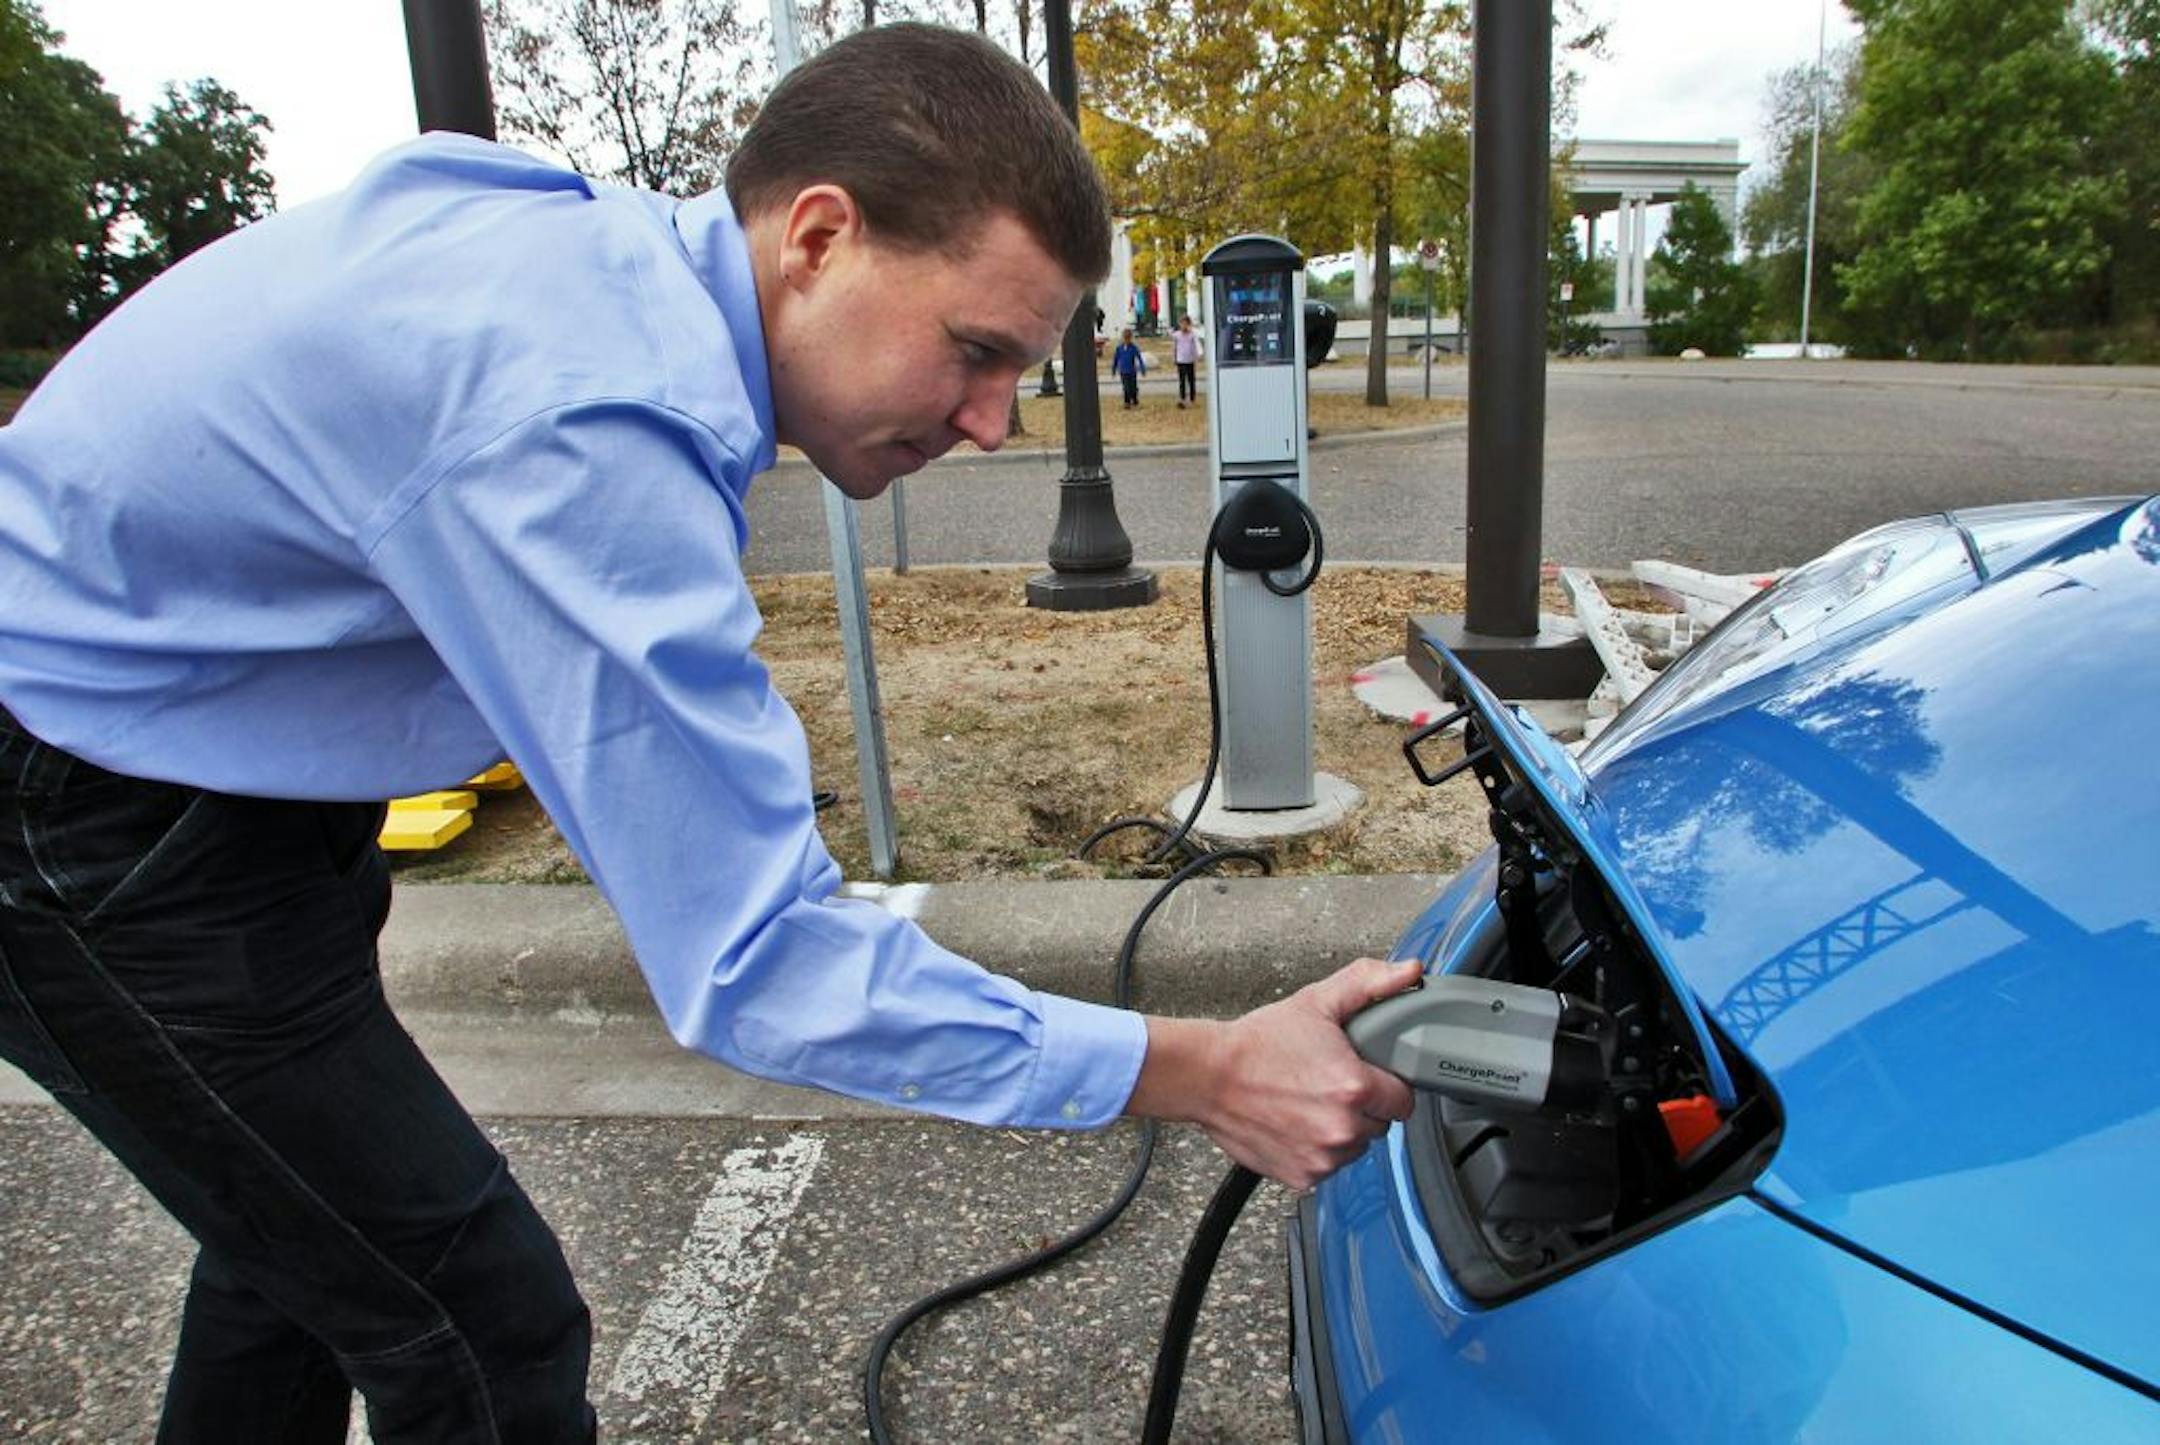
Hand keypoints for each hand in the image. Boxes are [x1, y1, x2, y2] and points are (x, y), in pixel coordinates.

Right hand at [1129, 958, 1422, 1190]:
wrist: (1207, 1076)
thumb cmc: (1258, 1044)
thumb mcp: (1316, 1002)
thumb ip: (1370, 984)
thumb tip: (1410, 971)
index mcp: (1354, 1088)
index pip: (1404, 1101)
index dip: (1388, 1085)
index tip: (1369, 1075)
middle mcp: (1342, 1129)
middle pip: (1379, 1125)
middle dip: (1364, 1106)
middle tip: (1330, 1082)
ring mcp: (1322, 1157)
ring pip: (1354, 1147)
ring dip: (1342, 1130)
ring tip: (1310, 1102)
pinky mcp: (1301, 1176)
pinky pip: (1327, 1166)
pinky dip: (1316, 1150)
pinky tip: (1295, 1123)